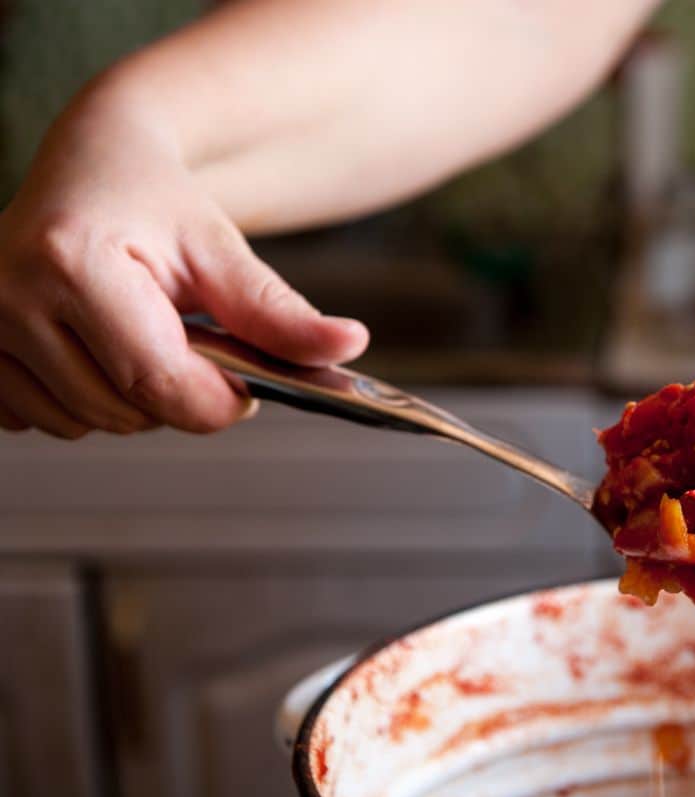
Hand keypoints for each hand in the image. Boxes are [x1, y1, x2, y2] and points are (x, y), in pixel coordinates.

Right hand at [0, 89, 368, 437]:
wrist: (94, 162)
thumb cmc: (158, 202)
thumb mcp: (224, 250)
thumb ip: (281, 312)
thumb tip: (348, 347)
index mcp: (72, 262)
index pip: (156, 381)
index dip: (215, 403)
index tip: (246, 393)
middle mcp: (6, 294)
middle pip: (122, 411)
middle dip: (177, 398)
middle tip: (194, 348)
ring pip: (81, 423)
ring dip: (130, 402)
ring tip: (141, 338)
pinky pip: (39, 420)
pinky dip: (83, 401)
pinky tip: (96, 350)